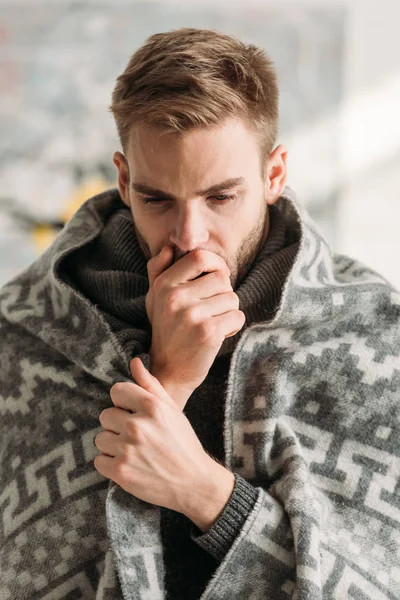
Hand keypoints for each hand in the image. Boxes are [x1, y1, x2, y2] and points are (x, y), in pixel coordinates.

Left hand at [94, 357, 214, 512]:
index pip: (116, 391)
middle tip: (136, 436)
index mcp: (152, 407)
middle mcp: (138, 426)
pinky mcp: (121, 472)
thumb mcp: (172, 410)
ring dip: (113, 445)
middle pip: (105, 415)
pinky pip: (99, 461)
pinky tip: (128, 465)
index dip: (123, 402)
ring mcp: (128, 450)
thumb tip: (134, 362)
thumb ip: (150, 384)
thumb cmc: (183, 443)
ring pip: (100, 438)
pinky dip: (110, 464)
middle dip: (117, 425)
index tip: (133, 413)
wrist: (194, 482)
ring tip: (133, 451)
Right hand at [145, 246, 245, 406]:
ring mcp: (192, 315)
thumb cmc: (166, 330)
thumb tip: (170, 247)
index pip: (199, 256)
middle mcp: (175, 297)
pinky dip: (233, 326)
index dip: (215, 264)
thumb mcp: (154, 299)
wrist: (168, 372)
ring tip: (212, 323)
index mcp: (164, 284)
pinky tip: (217, 335)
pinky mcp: (208, 332)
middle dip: (223, 293)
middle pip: (221, 278)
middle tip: (211, 309)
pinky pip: (237, 317)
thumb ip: (158, 271)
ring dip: (228, 312)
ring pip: (232, 298)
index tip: (216, 277)